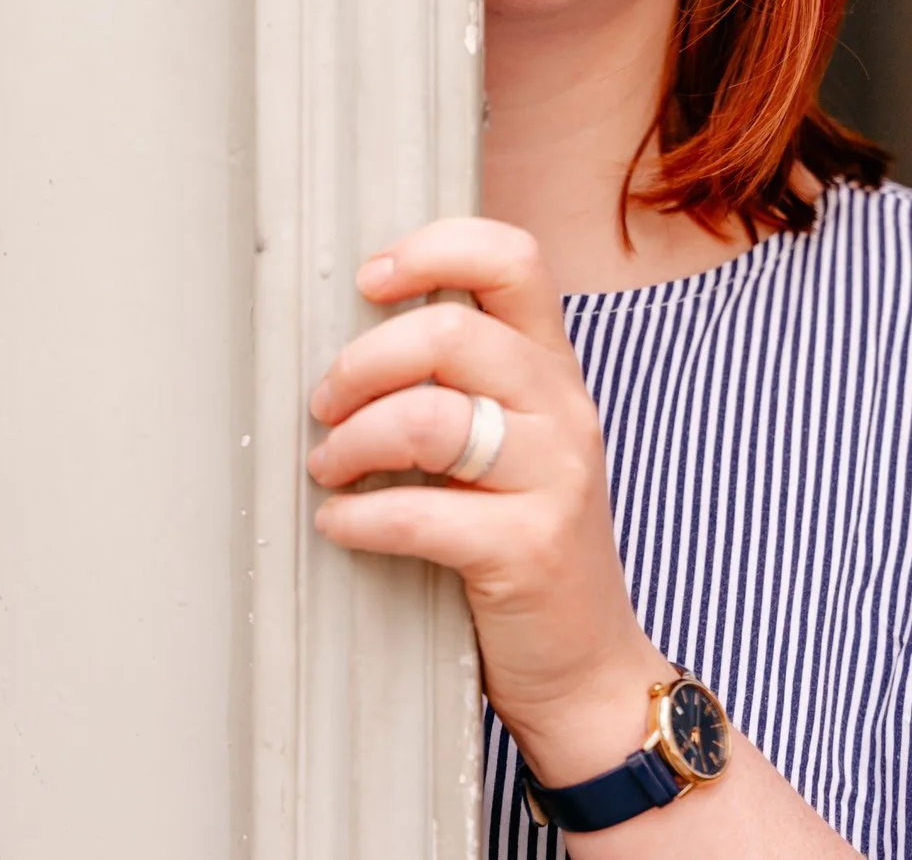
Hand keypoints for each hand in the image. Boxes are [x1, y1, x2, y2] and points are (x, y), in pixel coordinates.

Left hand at [307, 217, 670, 782]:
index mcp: (554, 370)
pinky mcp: (529, 549)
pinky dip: (358, 517)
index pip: (512, 259)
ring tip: (329, 468)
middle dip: (362, 363)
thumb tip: (353, 338)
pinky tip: (341, 524)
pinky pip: (419, 514)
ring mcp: (554, 478)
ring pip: (429, 418)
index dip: (433, 247)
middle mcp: (563, 411)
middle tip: (326, 403)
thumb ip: (464, 384)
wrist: (586, 663)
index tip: (369, 279)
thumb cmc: (525, 541)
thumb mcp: (514, 443)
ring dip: (353, 441)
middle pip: (451, 332)